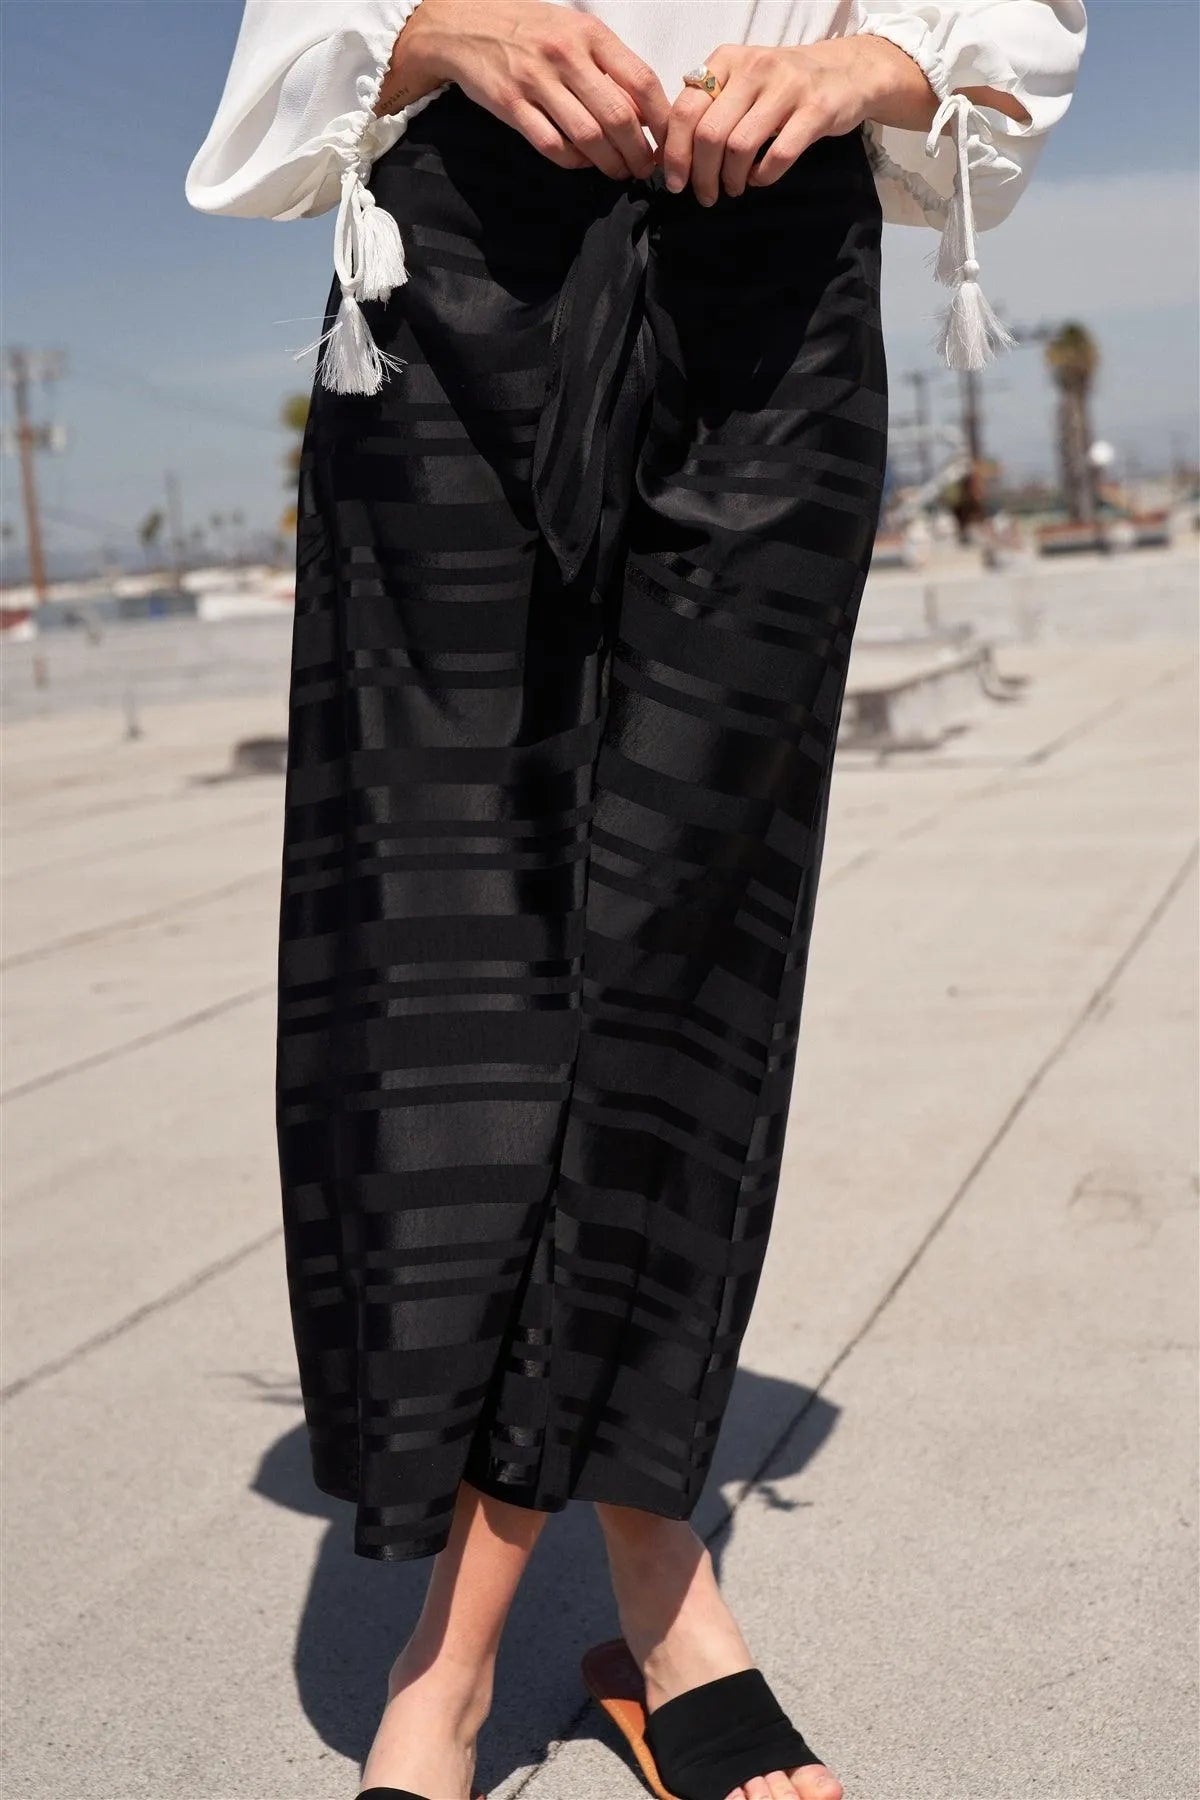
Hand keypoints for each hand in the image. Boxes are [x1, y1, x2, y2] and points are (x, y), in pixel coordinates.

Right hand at [378, 0, 669, 180]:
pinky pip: (552, 145)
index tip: (668, 140)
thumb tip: (643, 110)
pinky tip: (584, 163)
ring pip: (588, 136)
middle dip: (638, 151)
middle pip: (618, 116)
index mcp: (588, 33)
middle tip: (645, 168)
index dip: (661, 118)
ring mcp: (536, 81)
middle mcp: (565, 55)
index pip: (640, 79)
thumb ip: (606, 64)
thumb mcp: (573, 30)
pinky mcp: (511, 106)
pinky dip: (574, 161)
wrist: (463, 25)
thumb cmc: (528, 29)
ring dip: (609, 163)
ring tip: (620, 173)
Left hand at [664, 36, 939, 204]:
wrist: (846, 72)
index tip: (675, 182)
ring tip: (732, 189)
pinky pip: (778, 155)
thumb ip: (709, 104)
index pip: (686, 110)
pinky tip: (759, 179)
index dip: (674, 153)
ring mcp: (786, 88)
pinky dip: (762, 176)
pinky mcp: (815, 111)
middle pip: (709, 134)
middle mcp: (754, 68)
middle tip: (705, 195)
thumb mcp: (742, 80)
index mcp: (727, 60)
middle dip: (701, 175)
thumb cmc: (783, 85)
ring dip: (730, 179)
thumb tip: (669, 151)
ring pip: (739, 146)